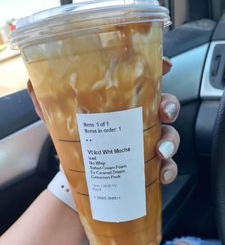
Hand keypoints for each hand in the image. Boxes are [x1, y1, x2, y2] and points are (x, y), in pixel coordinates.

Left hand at [27, 57, 179, 184]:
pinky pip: (166, 166)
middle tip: (164, 113)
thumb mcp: (60, 123)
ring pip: (170, 135)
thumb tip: (32, 85)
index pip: (143, 82)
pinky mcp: (147, 166)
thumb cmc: (74, 146)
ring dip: (171, 141)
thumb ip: (48, 105)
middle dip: (169, 106)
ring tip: (160, 151)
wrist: (78, 179)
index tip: (166, 66)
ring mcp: (145, 144)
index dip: (157, 69)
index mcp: (121, 105)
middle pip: (164, 106)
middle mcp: (137, 121)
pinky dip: (169, 170)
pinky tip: (162, 176)